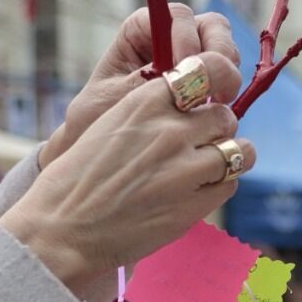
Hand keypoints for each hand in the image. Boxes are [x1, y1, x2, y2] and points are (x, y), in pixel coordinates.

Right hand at [2, 54, 254, 298]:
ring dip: (227, 157)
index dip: (214, 83)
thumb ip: (150, 112)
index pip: (205, 72)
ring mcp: (186, 168)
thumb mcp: (109, 124)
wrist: (62, 229)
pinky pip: (229, 185)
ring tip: (205, 168)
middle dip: (216, 128)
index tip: (209, 97)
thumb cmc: (77, 178)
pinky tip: (195, 192)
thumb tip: (189, 110)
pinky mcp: (194, 205)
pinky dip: (218, 187)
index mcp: (145, 102)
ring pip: (240, 150)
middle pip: (224, 115)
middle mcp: (170, 129)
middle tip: (199, 143)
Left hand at [39, 3, 241, 169]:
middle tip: (215, 86)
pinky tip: (218, 112)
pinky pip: (228, 77)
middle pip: (212, 26)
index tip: (184, 65)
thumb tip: (180, 73)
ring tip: (216, 103)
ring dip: (228, 74)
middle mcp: (171, 38)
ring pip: (226, 50)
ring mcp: (193, 60)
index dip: (186, 36)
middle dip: (219, 53)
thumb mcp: (116, 99)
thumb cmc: (97, 119)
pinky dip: (228, 91)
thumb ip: (147, 82)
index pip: (176, 16)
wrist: (98, 149)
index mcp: (142, 30)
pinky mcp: (206, 85)